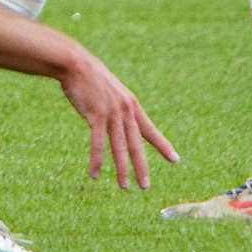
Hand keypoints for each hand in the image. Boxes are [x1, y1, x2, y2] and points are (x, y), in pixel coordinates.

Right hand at [57, 46, 177, 188]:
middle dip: (141, 166)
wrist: (76, 64)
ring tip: (125, 187)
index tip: (175, 159)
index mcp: (131, 105)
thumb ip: (118, 107)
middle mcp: (126, 110)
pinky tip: (95, 174)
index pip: (150, 130)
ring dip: (122, 169)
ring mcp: (112, 113)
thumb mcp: (111, 92)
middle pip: (136, 144)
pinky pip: (97, 143)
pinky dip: (97, 160)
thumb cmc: (91, 79)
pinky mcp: (96, 115)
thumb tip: (120, 121)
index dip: (163, 146)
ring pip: (119, 147)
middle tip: (145, 186)